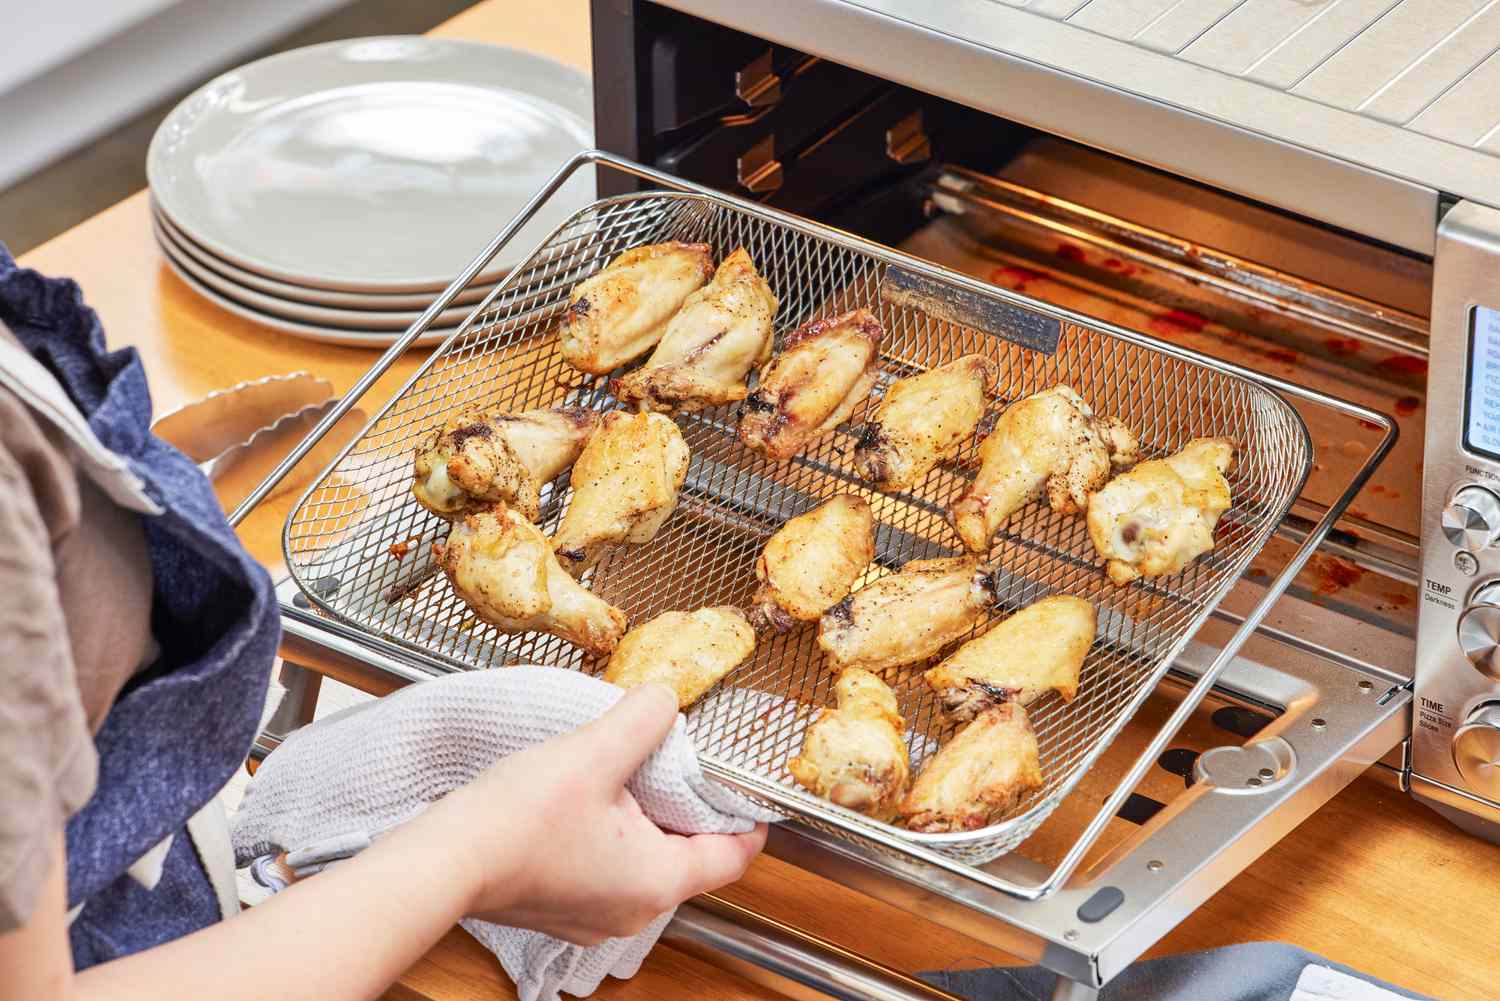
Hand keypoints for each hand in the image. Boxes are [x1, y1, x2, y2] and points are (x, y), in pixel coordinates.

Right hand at [442, 683, 766, 944]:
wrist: (443, 860)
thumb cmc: (517, 820)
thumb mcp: (594, 752)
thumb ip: (643, 719)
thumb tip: (666, 699)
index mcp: (658, 882)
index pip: (733, 857)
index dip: (748, 819)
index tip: (749, 789)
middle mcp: (633, 911)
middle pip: (688, 857)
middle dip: (687, 808)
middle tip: (679, 761)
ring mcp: (594, 917)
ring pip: (645, 862)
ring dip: (644, 819)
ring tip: (627, 772)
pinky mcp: (562, 909)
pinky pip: (607, 870)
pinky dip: (610, 836)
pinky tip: (588, 800)